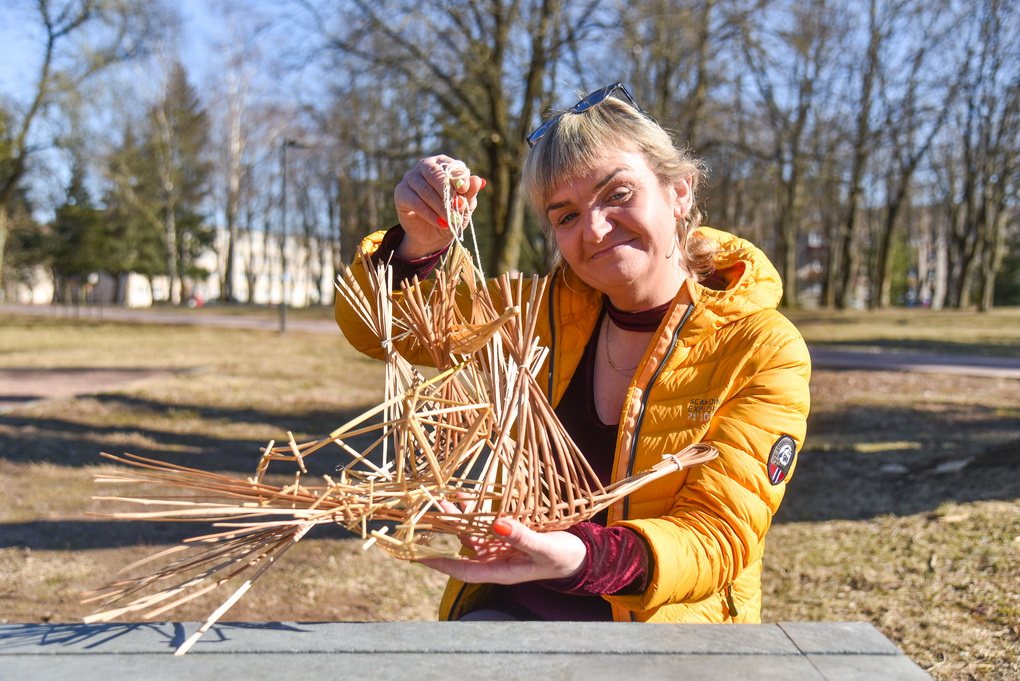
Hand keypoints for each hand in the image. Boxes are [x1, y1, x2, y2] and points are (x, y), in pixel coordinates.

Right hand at [393, 155, 485, 259]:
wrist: (433, 235)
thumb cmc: (451, 213)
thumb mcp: (464, 205)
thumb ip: (470, 193)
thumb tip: (479, 180)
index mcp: (443, 163)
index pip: (451, 166)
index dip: (458, 177)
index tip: (465, 190)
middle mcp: (424, 166)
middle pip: (435, 174)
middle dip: (448, 192)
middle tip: (459, 207)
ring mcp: (410, 178)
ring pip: (425, 190)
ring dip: (440, 206)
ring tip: (451, 219)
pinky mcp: (400, 193)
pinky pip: (414, 201)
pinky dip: (429, 214)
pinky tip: (441, 223)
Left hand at [418, 511, 586, 584]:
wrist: (579, 554)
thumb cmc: (564, 556)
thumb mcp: (544, 548)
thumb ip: (521, 537)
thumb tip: (496, 524)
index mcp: (501, 571)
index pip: (464, 571)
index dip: (442, 564)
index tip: (418, 556)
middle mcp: (495, 560)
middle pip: (462, 547)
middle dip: (444, 531)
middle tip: (425, 513)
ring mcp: (500, 547)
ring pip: (471, 532)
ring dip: (456, 516)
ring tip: (440, 498)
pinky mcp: (506, 535)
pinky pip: (484, 523)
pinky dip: (474, 511)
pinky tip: (465, 496)